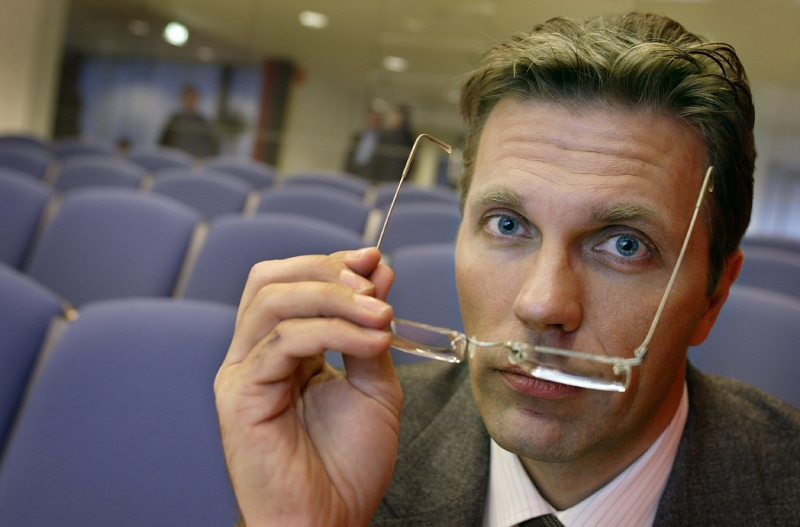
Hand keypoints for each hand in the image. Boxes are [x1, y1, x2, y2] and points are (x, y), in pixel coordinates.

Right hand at [214, 247, 401, 526]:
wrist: (330, 521)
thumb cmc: (347, 464)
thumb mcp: (374, 386)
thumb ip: (371, 333)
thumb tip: (379, 274)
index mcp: (281, 348)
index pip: (291, 282)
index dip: (332, 264)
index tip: (376, 262)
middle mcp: (254, 353)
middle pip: (272, 280)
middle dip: (327, 272)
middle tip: (374, 285)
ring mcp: (242, 371)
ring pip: (274, 301)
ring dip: (335, 299)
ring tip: (380, 316)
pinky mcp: (240, 394)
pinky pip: (282, 341)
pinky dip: (332, 332)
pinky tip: (371, 343)